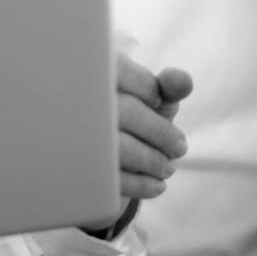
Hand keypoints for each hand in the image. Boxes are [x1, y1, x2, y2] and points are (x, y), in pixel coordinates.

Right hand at [84, 55, 193, 235]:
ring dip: (153, 161)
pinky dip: (140, 184)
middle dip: (161, 134)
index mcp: (98, 71)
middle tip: (180, 148)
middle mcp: (78, 99)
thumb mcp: (149, 98)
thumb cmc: (128, 116)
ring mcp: (73, 134)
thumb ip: (169, 85)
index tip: (161, 107)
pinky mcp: (76, 167)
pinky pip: (110, 177)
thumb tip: (183, 81)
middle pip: (128, 112)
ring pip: (119, 147)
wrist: (94, 152)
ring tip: (167, 168)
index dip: (155, 97)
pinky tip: (156, 184)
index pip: (135, 81)